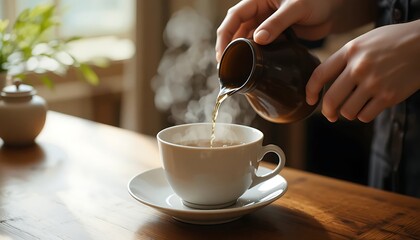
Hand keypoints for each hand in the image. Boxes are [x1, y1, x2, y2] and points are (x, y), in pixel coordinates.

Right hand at [215, 0, 343, 61]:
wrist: (335, 8)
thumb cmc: (317, 0)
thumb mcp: (296, 8)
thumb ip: (277, 23)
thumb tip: (258, 40)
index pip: (234, 16)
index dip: (225, 35)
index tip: (223, 54)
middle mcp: (259, 10)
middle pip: (237, 29)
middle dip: (229, 47)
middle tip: (226, 67)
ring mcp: (267, 22)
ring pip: (247, 37)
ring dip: (241, 52)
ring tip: (238, 70)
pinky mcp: (276, 33)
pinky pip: (260, 44)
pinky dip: (255, 54)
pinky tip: (253, 66)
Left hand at [306, 20, 419, 122]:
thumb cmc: (391, 42)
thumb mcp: (362, 42)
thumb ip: (343, 59)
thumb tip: (324, 83)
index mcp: (349, 51)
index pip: (319, 75)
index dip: (310, 91)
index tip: (310, 100)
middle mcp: (358, 67)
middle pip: (330, 99)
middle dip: (327, 111)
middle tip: (330, 114)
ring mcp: (373, 83)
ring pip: (347, 112)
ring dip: (348, 113)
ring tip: (354, 107)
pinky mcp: (388, 96)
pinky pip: (365, 116)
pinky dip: (364, 115)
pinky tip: (369, 107)